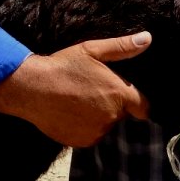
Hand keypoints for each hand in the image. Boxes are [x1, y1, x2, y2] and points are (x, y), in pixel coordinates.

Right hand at [0, 31, 152, 145]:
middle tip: (93, 90)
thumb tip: (147, 38)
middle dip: (113, 104)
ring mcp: (96, 132)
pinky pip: (90, 135)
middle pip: (121, 114)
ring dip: (99, 117)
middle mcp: (111, 117)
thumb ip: (123, 47)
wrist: (32, 88)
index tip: (129, 96)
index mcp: (119, 95)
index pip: (144, 107)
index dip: (139, 102)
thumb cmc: (63, 66)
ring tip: (79, 100)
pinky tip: (71, 112)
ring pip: (105, 125)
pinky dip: (85, 127)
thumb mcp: (93, 50)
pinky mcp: (81, 142)